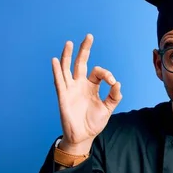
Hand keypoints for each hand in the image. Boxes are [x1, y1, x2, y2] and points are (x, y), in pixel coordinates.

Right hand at [53, 33, 121, 152]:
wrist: (83, 136)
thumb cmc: (94, 123)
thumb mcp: (108, 109)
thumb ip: (114, 96)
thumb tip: (117, 83)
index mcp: (92, 86)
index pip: (98, 73)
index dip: (106, 74)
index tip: (112, 83)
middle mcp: (80, 85)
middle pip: (81, 63)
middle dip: (85, 50)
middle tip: (89, 36)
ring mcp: (71, 89)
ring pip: (67, 68)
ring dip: (68, 56)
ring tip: (69, 43)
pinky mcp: (63, 96)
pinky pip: (59, 81)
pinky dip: (57, 70)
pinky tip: (55, 60)